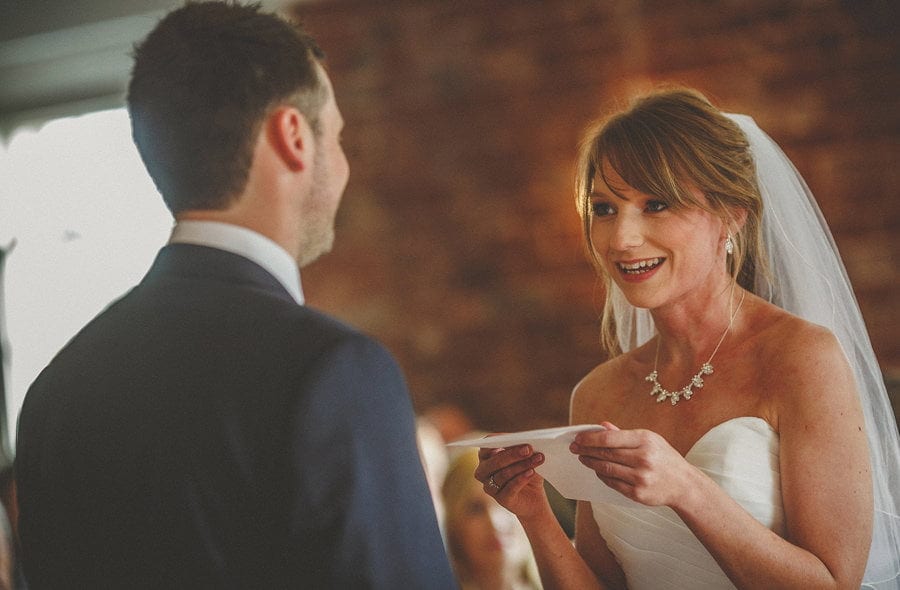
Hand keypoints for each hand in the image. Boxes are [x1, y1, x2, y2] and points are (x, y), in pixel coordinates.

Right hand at [473, 442, 546, 519]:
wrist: (535, 497)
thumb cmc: (527, 471)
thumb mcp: (525, 458)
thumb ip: (521, 449)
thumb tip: (525, 445)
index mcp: (486, 457)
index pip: (485, 447)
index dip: (496, 442)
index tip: (510, 439)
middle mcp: (483, 472)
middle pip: (493, 462)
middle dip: (512, 454)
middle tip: (528, 449)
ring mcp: (490, 487)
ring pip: (503, 474)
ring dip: (521, 465)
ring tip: (537, 459)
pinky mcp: (501, 500)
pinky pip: (510, 488)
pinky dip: (521, 479)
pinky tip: (531, 472)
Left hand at [570, 422, 693, 506]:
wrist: (684, 484)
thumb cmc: (664, 458)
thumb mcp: (650, 439)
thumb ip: (624, 434)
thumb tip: (601, 426)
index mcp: (645, 441)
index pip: (609, 439)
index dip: (590, 438)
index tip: (578, 438)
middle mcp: (643, 459)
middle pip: (605, 454)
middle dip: (586, 450)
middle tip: (574, 448)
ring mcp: (640, 478)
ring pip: (606, 469)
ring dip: (590, 463)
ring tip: (583, 458)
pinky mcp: (637, 494)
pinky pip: (612, 483)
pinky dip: (602, 475)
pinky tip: (597, 469)